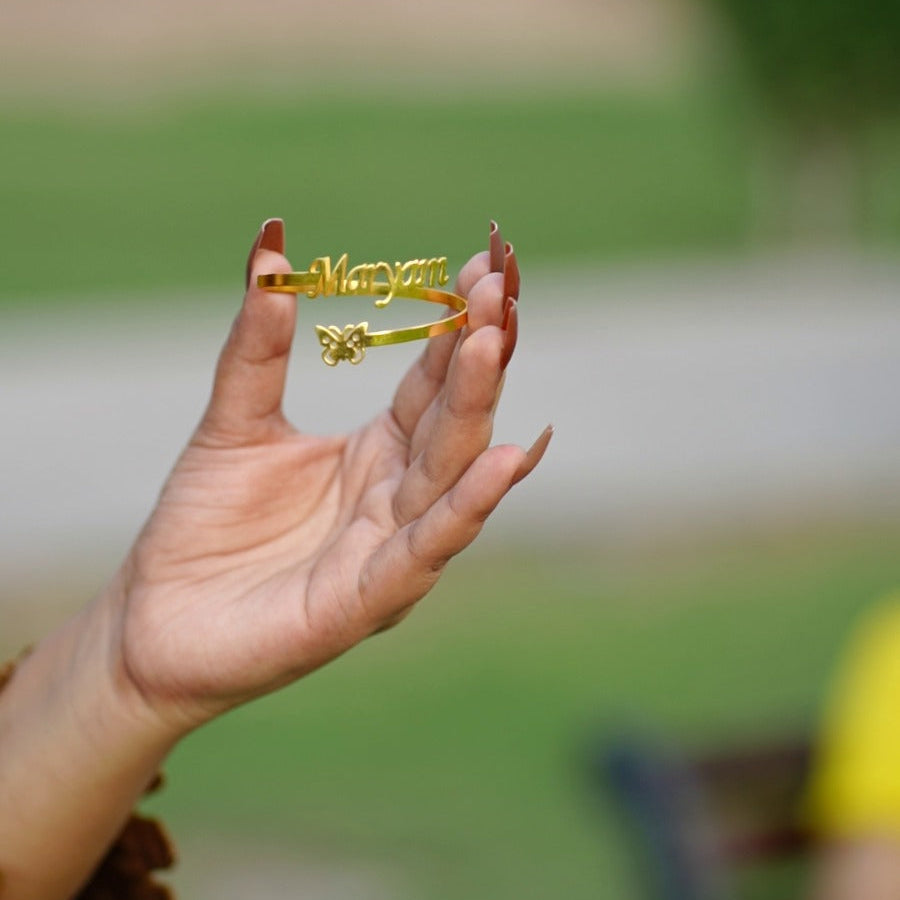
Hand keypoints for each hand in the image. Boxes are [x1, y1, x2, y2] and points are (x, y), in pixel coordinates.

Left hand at [112, 219, 550, 732]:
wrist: (155, 624)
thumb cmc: (202, 529)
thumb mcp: (233, 423)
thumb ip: (258, 346)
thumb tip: (271, 244)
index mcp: (377, 454)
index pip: (432, 384)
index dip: (456, 327)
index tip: (483, 263)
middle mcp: (398, 498)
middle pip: (454, 421)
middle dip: (479, 355)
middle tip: (496, 287)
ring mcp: (390, 550)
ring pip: (449, 477)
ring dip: (477, 412)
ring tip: (494, 344)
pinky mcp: (366, 602)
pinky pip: (423, 552)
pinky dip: (463, 509)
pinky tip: (500, 461)